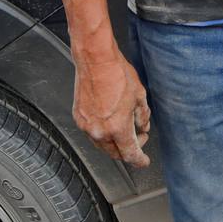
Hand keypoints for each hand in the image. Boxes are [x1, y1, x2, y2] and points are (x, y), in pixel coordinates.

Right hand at [72, 50, 150, 167]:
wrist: (95, 60)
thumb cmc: (117, 73)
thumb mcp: (139, 95)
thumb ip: (142, 115)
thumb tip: (143, 126)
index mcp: (117, 128)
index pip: (130, 154)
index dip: (140, 160)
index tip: (144, 161)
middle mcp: (100, 131)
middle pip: (115, 153)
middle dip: (128, 150)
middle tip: (139, 138)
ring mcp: (87, 125)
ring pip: (102, 145)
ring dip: (114, 142)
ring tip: (125, 128)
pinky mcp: (78, 117)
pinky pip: (92, 133)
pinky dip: (102, 132)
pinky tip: (110, 121)